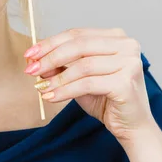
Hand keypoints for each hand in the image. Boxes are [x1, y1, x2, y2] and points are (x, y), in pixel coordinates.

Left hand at [23, 28, 155, 140]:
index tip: (30, 54)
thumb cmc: (107, 99)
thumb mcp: (78, 78)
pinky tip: (51, 97)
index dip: (50, 43)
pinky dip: (65, 90)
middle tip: (31, 70)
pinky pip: (87, 83)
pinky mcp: (126, 82)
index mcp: (116, 37)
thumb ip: (60, 66)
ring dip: (57, 78)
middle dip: (50, 57)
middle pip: (79, 46)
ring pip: (82, 66)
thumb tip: (34, 60)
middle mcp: (126, 45)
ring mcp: (129, 62)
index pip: (77, 34)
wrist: (131, 126)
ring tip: (41, 87)